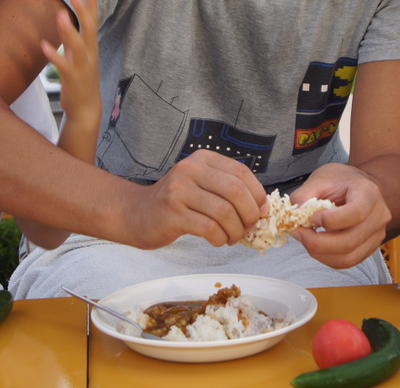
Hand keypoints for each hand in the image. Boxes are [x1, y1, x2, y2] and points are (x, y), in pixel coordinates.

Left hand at [43, 0, 100, 143]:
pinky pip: (63, 65)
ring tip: (60, 14)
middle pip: (89, 29)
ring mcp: (83, 67)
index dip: (92, 5)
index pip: (93, 22)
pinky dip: (54, 54)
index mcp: (91, 48)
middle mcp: (90, 55)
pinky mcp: (73, 79)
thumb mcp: (77, 57)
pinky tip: (44, 45)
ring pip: (78, 46)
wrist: (87, 110)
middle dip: (83, 11)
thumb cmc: (81, 82)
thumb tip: (63, 20)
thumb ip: (71, 40)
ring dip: (69, 30)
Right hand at [131, 150, 268, 247]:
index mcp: (202, 159)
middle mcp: (190, 169)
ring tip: (233, 237)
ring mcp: (179, 190)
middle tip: (250, 227)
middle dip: (250, 214)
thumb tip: (262, 207)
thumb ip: (227, 189)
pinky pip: (209, 228)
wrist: (137, 214)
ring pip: (224, 212)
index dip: (257, 193)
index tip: (262, 210)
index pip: (241, 172)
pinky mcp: (172, 213)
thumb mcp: (201, 184)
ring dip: (236, 230)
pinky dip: (220, 238)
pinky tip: (218, 240)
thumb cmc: (176, 202)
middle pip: (235, 191)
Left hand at [288, 163, 391, 269]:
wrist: (358, 186)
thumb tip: (293, 214)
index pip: (357, 212)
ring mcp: (376, 235)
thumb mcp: (321, 179)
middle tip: (298, 232)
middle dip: (318, 243)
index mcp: (369, 193)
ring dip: (320, 253)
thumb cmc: (341, 181)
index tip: (312, 217)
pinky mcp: (369, 248)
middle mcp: (378, 216)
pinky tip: (315, 245)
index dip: (332, 220)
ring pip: (348, 257)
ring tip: (305, 239)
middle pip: (350, 241)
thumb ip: (305, 195)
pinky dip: (326, 257)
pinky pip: (347, 261)